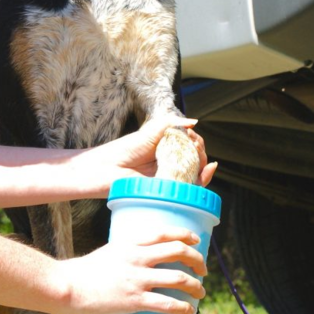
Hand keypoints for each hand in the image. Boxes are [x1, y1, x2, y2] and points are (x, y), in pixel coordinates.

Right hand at [53, 227, 206, 313]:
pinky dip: (183, 308)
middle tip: (202, 270)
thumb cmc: (86, 271)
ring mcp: (137, 279)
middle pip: (178, 252)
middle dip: (197, 260)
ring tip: (200, 292)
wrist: (68, 287)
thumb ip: (128, 253)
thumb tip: (145, 260)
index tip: (196, 242)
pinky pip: (167, 303)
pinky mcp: (134, 300)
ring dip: (196, 286)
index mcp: (130, 243)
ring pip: (179, 278)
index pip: (165, 233)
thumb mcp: (109, 252)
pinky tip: (188, 311)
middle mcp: (137, 257)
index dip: (186, 236)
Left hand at [85, 115, 216, 193]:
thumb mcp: (150, 131)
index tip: (194, 138)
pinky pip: (189, 189)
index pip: (191, 147)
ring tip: (199, 158)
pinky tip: (205, 171)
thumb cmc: (125, 149)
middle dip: (201, 154)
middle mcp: (169, 165)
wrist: (107, 170)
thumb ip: (171, 123)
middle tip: (196, 148)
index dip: (197, 143)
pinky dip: (201, 180)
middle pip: (196, 161)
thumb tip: (194, 122)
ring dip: (203, 166)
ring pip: (196, 175)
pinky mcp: (168, 192)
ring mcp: (169, 179)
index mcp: (166, 150)